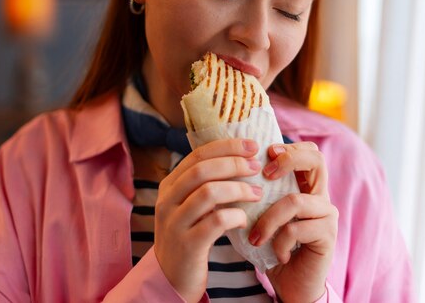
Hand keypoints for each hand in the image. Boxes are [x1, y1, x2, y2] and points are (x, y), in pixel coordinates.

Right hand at [153, 138, 262, 301]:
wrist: (172, 278)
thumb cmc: (191, 235)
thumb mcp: (191, 205)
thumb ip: (206, 183)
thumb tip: (241, 156)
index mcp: (170, 185)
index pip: (198, 154)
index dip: (227, 146)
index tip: (252, 145)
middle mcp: (167, 201)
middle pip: (202, 169)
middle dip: (234, 163)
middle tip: (257, 167)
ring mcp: (174, 223)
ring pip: (208, 192)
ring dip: (239, 189)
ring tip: (257, 193)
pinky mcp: (187, 245)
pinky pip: (216, 222)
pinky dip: (236, 216)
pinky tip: (244, 220)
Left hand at [249, 142, 337, 302]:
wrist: (291, 285)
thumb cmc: (272, 246)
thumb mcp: (261, 213)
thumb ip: (256, 192)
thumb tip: (226, 167)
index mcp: (306, 185)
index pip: (308, 150)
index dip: (288, 147)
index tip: (265, 155)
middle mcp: (321, 195)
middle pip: (316, 160)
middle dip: (288, 160)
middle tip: (265, 175)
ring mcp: (327, 214)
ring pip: (296, 200)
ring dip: (269, 219)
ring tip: (256, 237)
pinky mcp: (328, 235)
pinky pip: (296, 229)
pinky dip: (279, 242)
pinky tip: (277, 254)